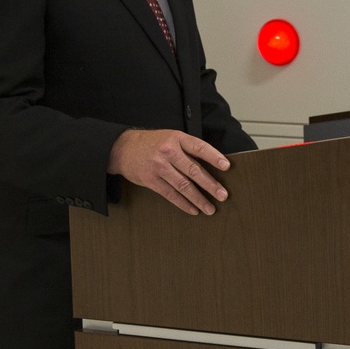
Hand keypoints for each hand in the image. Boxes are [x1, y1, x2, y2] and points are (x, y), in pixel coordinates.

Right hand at [108, 129, 230, 215]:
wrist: (122, 148)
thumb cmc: (152, 144)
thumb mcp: (170, 138)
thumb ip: (188, 149)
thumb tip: (212, 166)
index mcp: (177, 138)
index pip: (199, 147)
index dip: (214, 157)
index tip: (226, 166)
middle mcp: (168, 152)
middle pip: (193, 170)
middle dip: (210, 184)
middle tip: (223, 195)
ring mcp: (159, 166)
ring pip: (183, 185)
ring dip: (199, 199)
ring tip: (210, 208)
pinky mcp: (151, 180)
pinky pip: (171, 194)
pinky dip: (184, 204)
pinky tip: (193, 209)